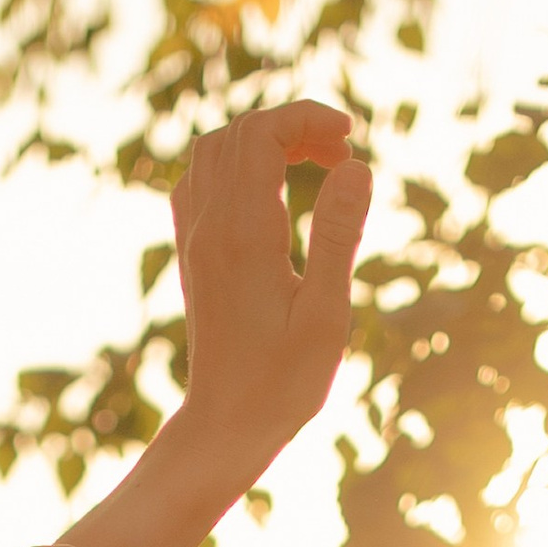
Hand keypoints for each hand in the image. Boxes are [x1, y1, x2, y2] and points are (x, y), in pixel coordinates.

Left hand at [169, 101, 371, 475]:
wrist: (225, 427)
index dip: (308, 119)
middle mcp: (209, 228)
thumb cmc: (281, 383)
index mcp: (243, 235)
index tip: (350, 142)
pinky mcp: (192, 255)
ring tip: (312, 166)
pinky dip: (235, 165)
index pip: (263, 134)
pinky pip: (200, 179)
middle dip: (294, 126)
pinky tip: (269, 191)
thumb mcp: (324, 315)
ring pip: (215, 149)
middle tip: (341, 157)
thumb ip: (337, 236)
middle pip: (240, 132)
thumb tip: (356, 166)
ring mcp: (194, 240)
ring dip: (263, 141)